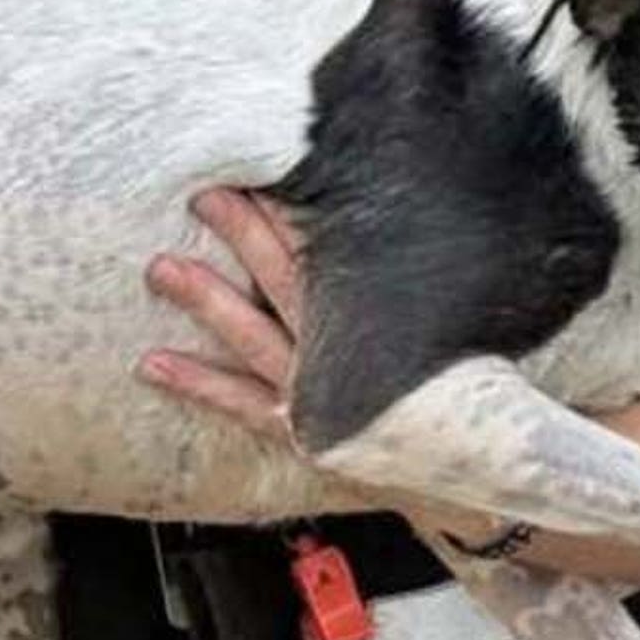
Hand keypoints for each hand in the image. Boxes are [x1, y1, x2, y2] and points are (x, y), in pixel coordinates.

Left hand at [141, 189, 506, 548]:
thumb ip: (416, 279)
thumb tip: (416, 208)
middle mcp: (343, 351)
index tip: (265, 172)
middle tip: (205, 193)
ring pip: (252, 334)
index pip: (329, 253)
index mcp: (380, 318)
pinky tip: (154, 363)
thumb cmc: (470, 388)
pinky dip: (198, 382)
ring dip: (206, 299)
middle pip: (285, 278)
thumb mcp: (450, 322)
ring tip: (161, 269)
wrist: (484, 466)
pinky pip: (242, 402)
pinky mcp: (301, 431)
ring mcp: (317, 393)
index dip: (292, 213)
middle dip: (244, 232)